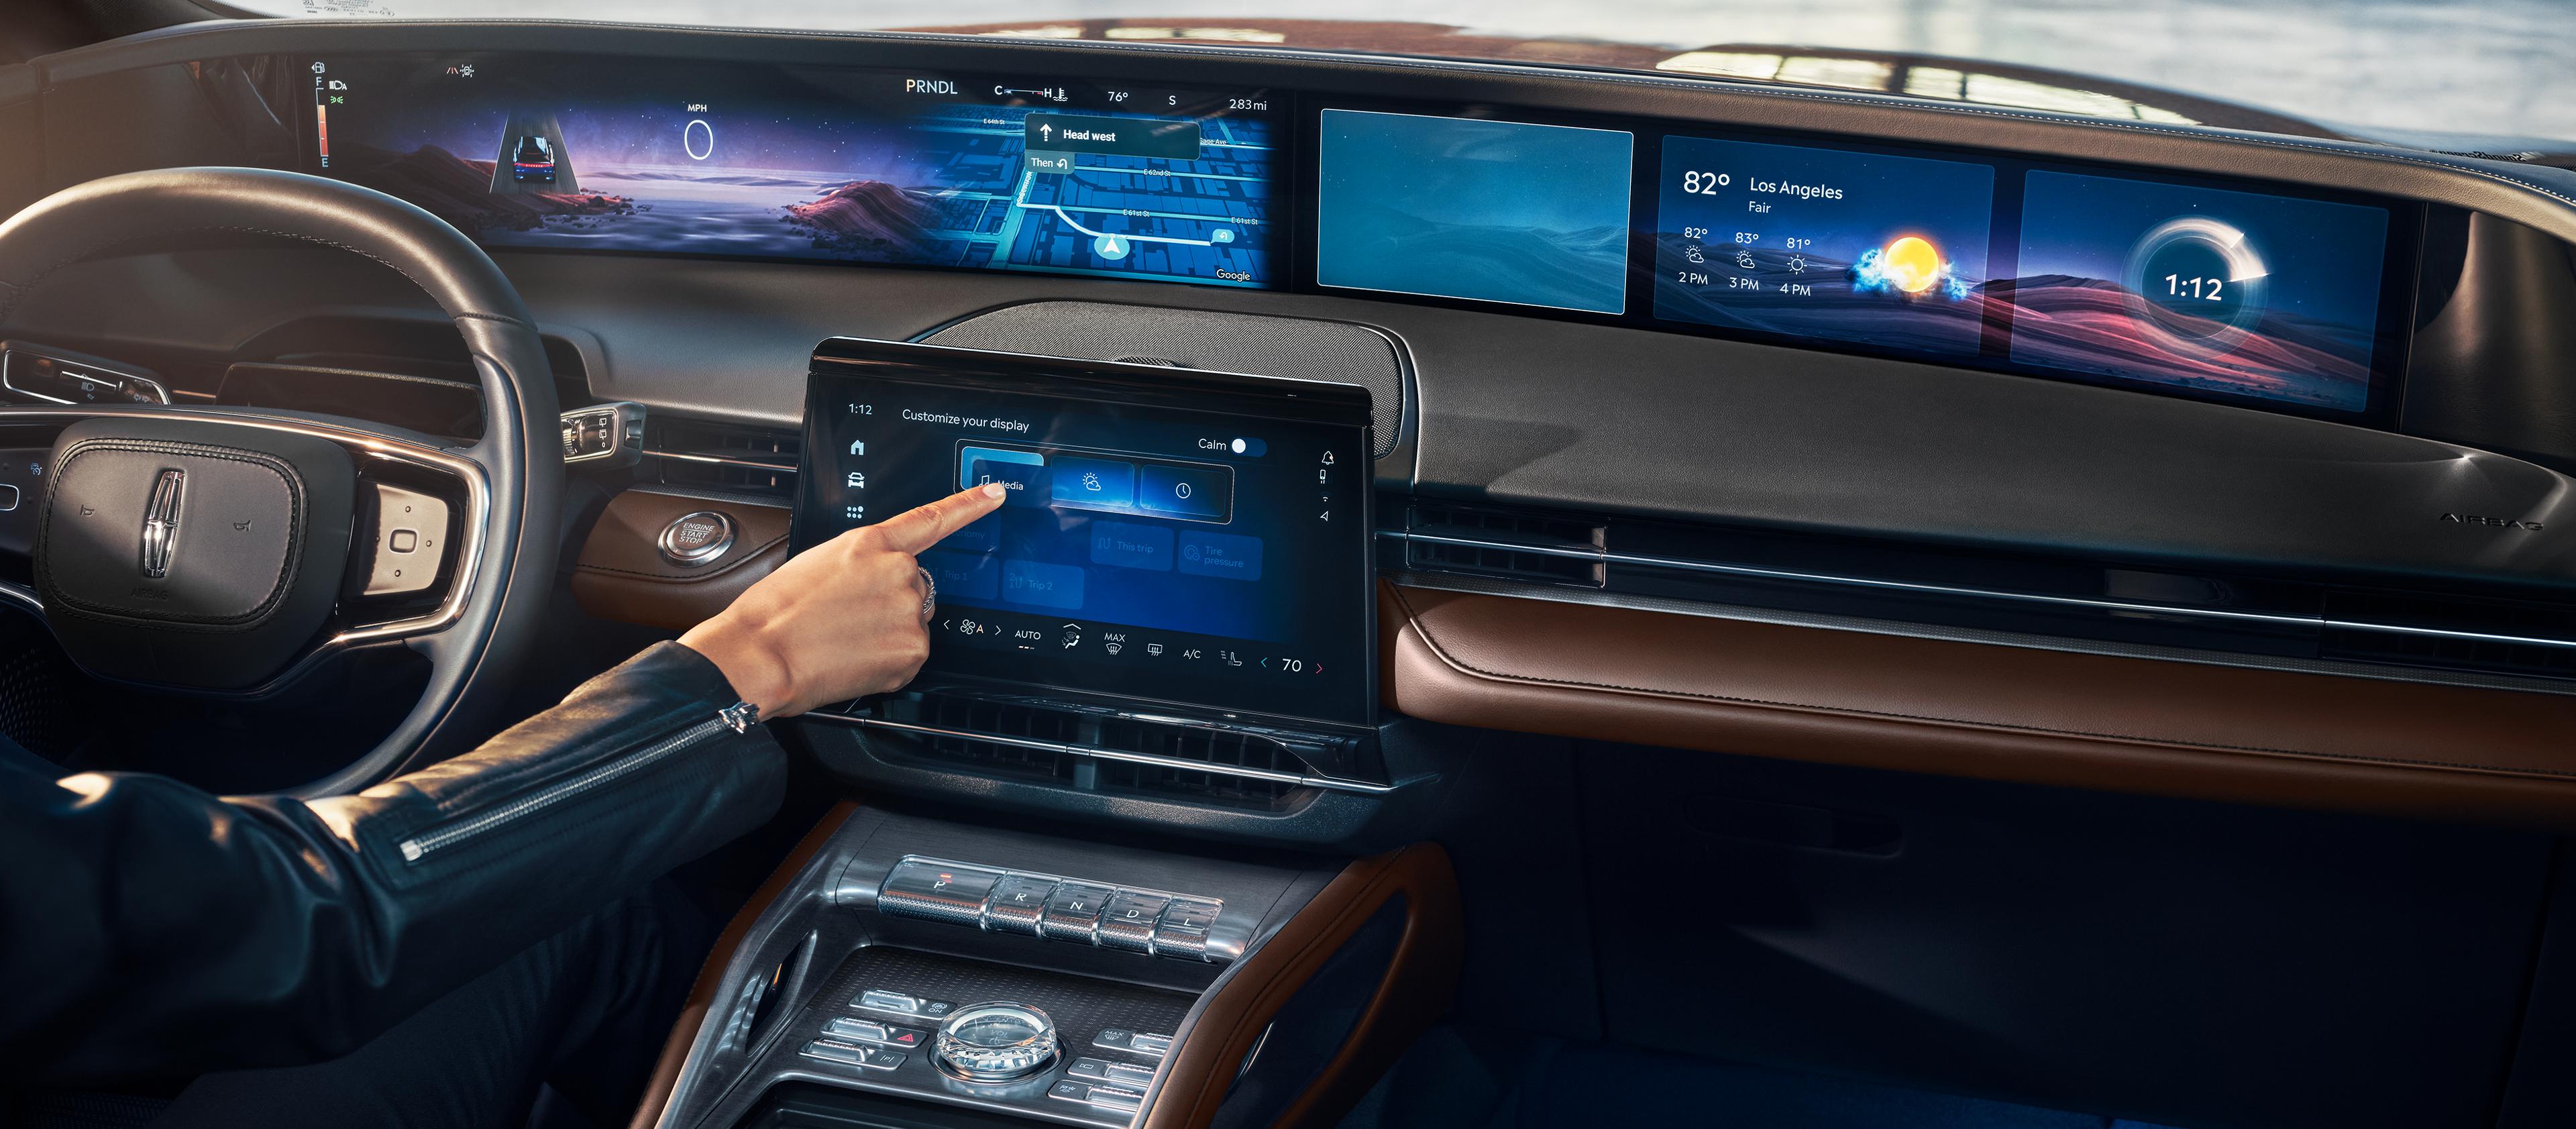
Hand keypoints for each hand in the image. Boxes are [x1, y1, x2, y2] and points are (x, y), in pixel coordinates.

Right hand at [680, 482, 1006, 718]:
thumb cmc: (775, 613)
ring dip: (888, 632)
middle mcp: (899, 571)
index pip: (931, 519)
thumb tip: (873, 585)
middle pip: (914, 586)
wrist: (762, 654)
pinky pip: (908, 655)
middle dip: (889, 603)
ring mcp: (909, 610)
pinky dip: (887, 661)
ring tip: (844, 639)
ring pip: (912, 621)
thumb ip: (861, 566)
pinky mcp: (913, 649)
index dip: (968, 506)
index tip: (994, 494)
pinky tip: (854, 659)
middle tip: (847, 619)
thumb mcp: (817, 565)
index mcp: (871, 543)